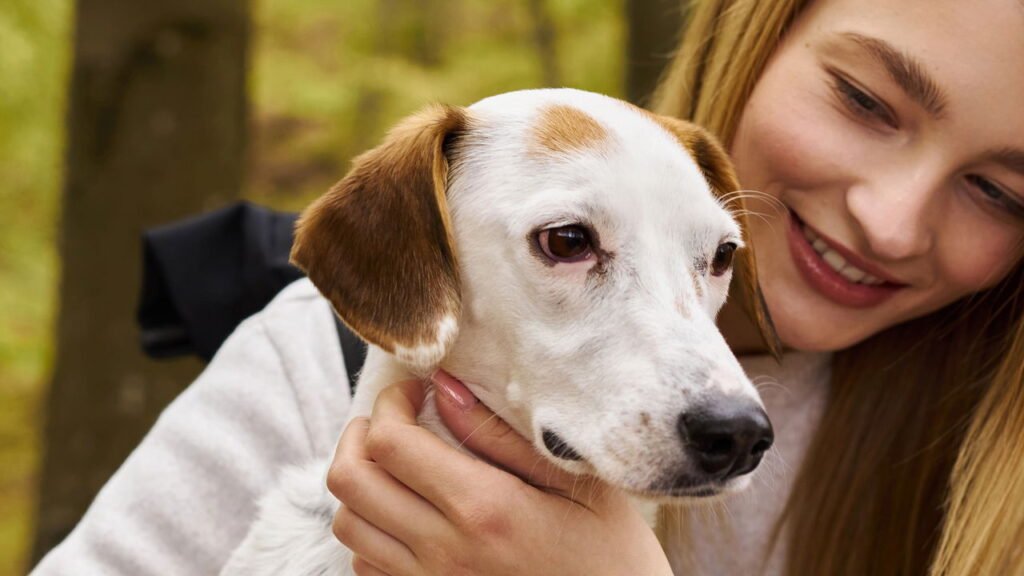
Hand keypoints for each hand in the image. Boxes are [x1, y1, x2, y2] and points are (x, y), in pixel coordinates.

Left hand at [327, 372, 672, 575]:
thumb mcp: (577, 482)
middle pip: (350, 479)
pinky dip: (372, 528)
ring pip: (347, 523)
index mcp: (484, 508)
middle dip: (359, 433)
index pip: (390, 442)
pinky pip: (365, 562)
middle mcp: (445, 550)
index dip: (389, 402)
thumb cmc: (609, 553)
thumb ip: (501, 435)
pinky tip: (408, 509)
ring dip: (361, 481)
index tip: (414, 391)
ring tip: (395, 461)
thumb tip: (444, 387)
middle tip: (393, 418)